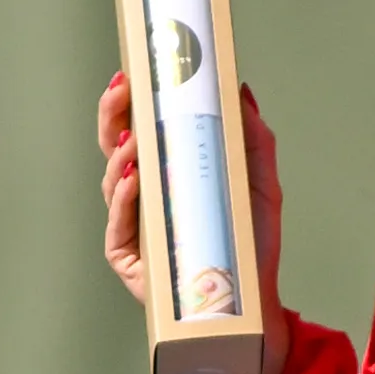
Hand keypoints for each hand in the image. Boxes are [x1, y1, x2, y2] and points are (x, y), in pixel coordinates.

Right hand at [97, 72, 290, 373]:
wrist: (253, 303)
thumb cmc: (250, 243)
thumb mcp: (260, 185)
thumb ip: (252, 140)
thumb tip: (241, 90)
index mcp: (168, 174)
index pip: (141, 130)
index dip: (132, 102)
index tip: (134, 70)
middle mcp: (145, 197)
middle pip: (116, 149)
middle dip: (113, 115)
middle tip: (123, 88)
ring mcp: (134, 228)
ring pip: (114, 184)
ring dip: (121, 155)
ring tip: (134, 135)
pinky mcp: (131, 260)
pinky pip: (122, 226)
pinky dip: (128, 199)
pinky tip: (137, 179)